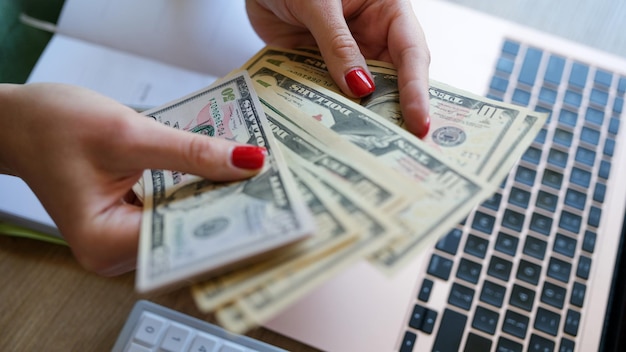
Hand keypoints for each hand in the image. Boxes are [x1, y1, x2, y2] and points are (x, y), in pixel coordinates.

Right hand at [0, 83, 265, 275]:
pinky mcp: (132, 222)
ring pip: (185, 225)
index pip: (183, 243)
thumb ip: (190, 152)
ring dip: (217, 201)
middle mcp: (115, 252)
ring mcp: (124, 240)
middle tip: (276, 191)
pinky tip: (226, 176)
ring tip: (257, 181)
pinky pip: (175, 213)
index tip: (271, 208)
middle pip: (188, 238)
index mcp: (104, 242)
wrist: (19, 121)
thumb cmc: (52, 125)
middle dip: (230, 211)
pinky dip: (198, 193)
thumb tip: (248, 164)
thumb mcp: (127, 133)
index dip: (229, 224)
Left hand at [246, 0, 430, 137]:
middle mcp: (373, 36)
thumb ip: (338, 44)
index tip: (420, 122)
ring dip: (364, 118)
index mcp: (388, 10)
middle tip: (402, 149)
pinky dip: (333, 113)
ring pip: (363, 93)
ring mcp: (347, 55)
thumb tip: (361, 88)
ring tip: (369, 150)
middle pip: (394, 80)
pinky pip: (331, 94)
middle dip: (397, 113)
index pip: (411, 53)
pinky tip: (333, 134)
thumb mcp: (318, 3)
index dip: (417, 90)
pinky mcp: (321, 68)